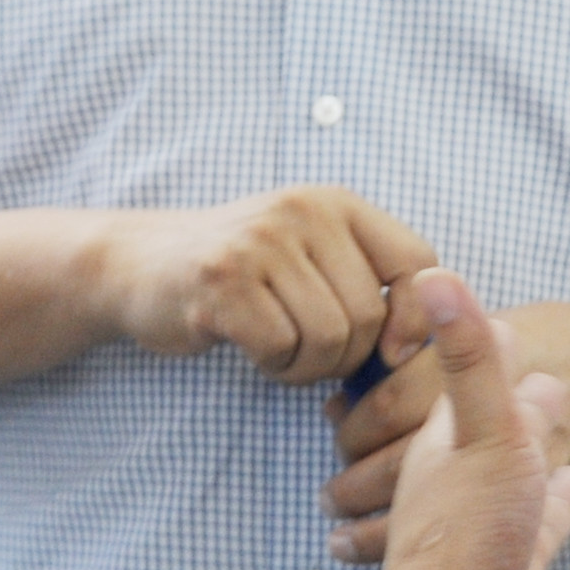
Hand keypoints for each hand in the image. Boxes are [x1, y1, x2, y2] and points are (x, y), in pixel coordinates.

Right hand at [96, 186, 439, 387]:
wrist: (141, 264)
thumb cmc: (243, 273)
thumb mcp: (311, 254)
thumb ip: (368, 280)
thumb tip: (427, 344)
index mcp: (336, 203)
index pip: (416, 261)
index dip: (417, 319)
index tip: (391, 352)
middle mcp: (302, 211)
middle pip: (370, 315)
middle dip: (345, 355)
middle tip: (307, 350)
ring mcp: (260, 242)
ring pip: (330, 338)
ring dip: (307, 366)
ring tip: (280, 349)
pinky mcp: (222, 281)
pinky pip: (282, 348)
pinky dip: (274, 367)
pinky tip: (253, 351)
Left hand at [323, 291, 569, 564]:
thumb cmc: (467, 532)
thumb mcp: (477, 431)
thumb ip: (467, 359)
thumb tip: (432, 275)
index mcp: (449, 464)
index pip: (469, 406)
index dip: (490, 373)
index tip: (511, 333)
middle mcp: (471, 513)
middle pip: (502, 464)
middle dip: (528, 433)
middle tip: (555, 399)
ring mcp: (503, 569)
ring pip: (531, 527)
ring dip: (554, 507)